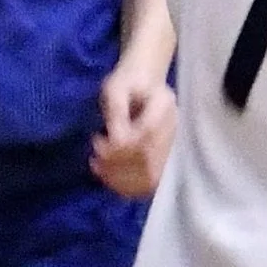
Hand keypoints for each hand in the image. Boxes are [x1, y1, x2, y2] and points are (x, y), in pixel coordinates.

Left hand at [90, 58, 177, 199]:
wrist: (142, 81)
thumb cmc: (126, 81)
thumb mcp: (115, 88)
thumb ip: (116, 112)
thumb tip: (115, 142)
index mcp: (164, 103)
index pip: (147, 134)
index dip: (120, 146)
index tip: (97, 141)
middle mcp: (172, 126)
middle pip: (150, 159)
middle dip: (118, 164)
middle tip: (94, 158)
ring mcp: (169, 143)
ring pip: (151, 176)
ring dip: (122, 179)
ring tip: (98, 168)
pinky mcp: (162, 157)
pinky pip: (148, 181)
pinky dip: (127, 185)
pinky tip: (107, 177)